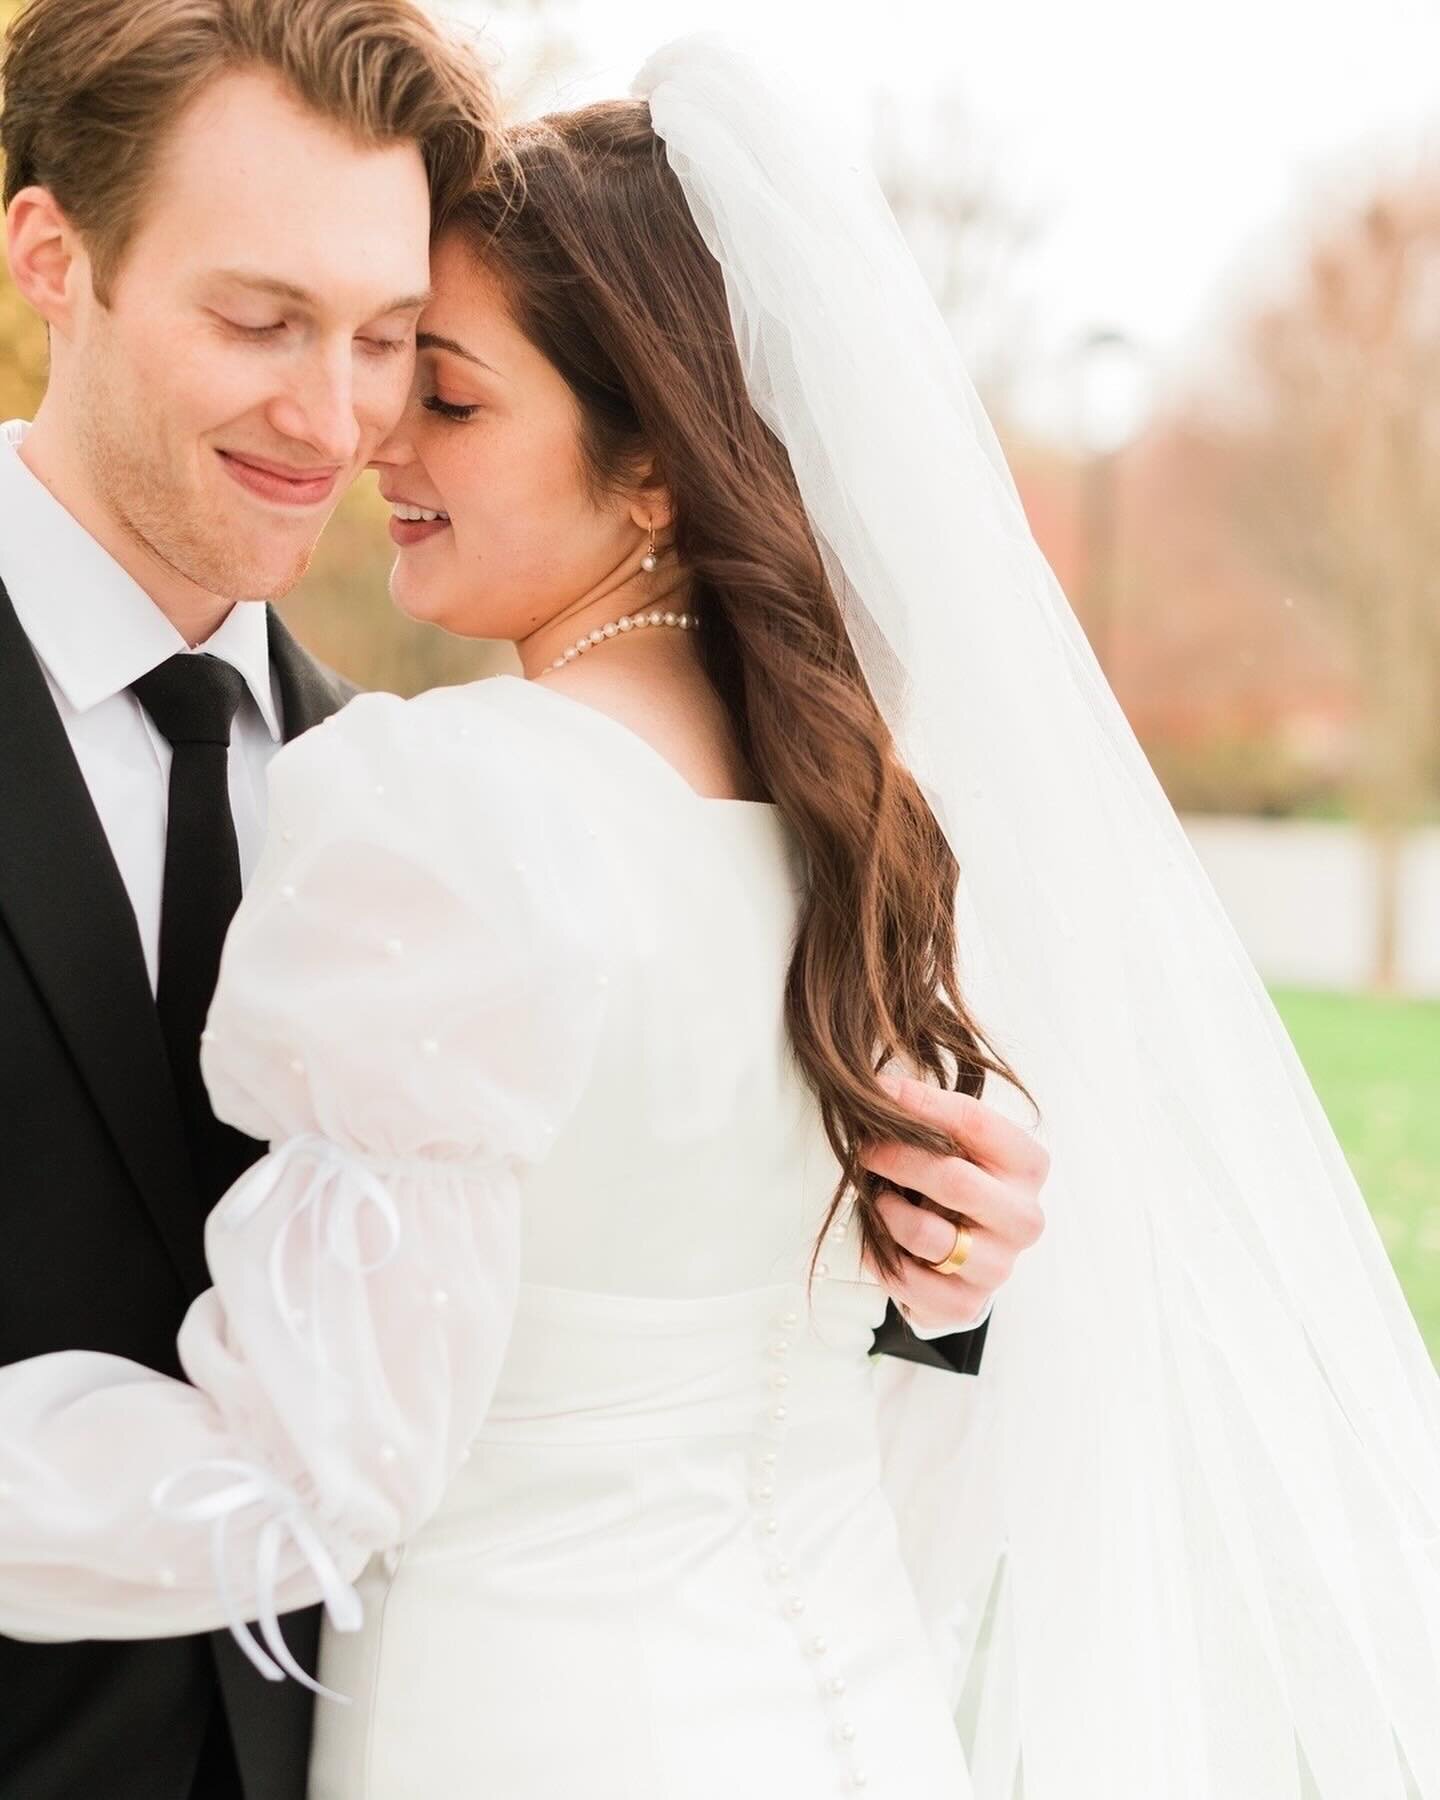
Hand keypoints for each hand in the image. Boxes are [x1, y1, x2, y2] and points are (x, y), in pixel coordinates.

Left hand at [859, 1072, 1048, 1331]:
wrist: (967, 1254)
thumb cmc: (958, 1181)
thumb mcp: (956, 1142)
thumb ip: (929, 1115)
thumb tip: (879, 1087)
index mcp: (1029, 1166)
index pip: (976, 1123)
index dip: (922, 1104)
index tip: (880, 1092)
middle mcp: (1025, 1218)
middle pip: (953, 1180)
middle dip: (897, 1158)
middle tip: (863, 1148)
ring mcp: (1000, 1266)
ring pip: (927, 1235)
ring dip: (887, 1211)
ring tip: (877, 1198)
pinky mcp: (967, 1304)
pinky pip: (906, 1278)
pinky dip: (878, 1254)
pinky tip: (875, 1238)